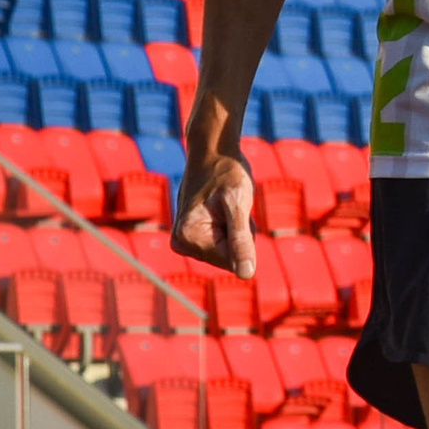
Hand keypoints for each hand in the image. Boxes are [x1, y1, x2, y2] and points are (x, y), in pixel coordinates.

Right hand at [173, 138, 255, 279]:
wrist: (214, 153)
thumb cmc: (227, 173)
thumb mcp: (238, 204)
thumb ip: (241, 241)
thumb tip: (246, 275)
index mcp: (187, 239)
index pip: (231, 261)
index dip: (243, 237)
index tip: (234, 210)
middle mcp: (181, 244)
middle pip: (229, 259)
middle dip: (240, 235)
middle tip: (233, 207)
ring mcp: (186, 242)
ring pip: (230, 252)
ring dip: (238, 231)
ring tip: (229, 206)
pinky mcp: (195, 237)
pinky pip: (226, 244)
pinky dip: (234, 228)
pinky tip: (226, 210)